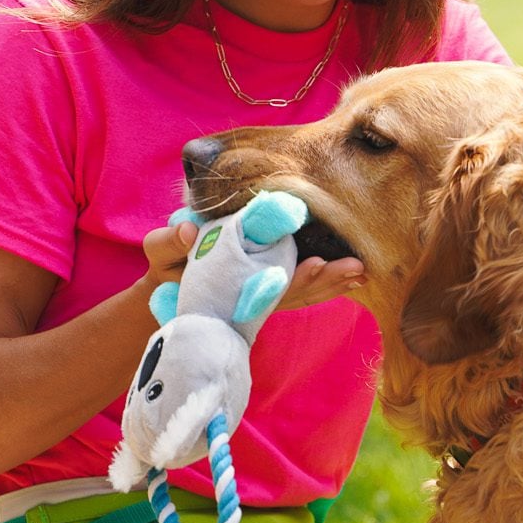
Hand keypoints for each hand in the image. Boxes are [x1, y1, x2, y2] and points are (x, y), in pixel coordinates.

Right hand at [140, 219, 364, 309]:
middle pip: (294, 290)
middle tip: (354, 269)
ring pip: (304, 290)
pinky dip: (327, 282)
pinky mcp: (271, 286)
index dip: (291, 278)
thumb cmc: (167, 264)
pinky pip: (304, 288)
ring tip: (361, 270)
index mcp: (232, 283)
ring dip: (332, 282)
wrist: (169, 282)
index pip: (267, 285)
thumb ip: (171, 243)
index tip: (312, 264)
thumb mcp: (161, 253)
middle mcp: (253, 290)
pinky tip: (354, 275)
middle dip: (323, 280)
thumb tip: (188, 231)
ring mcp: (264, 291)